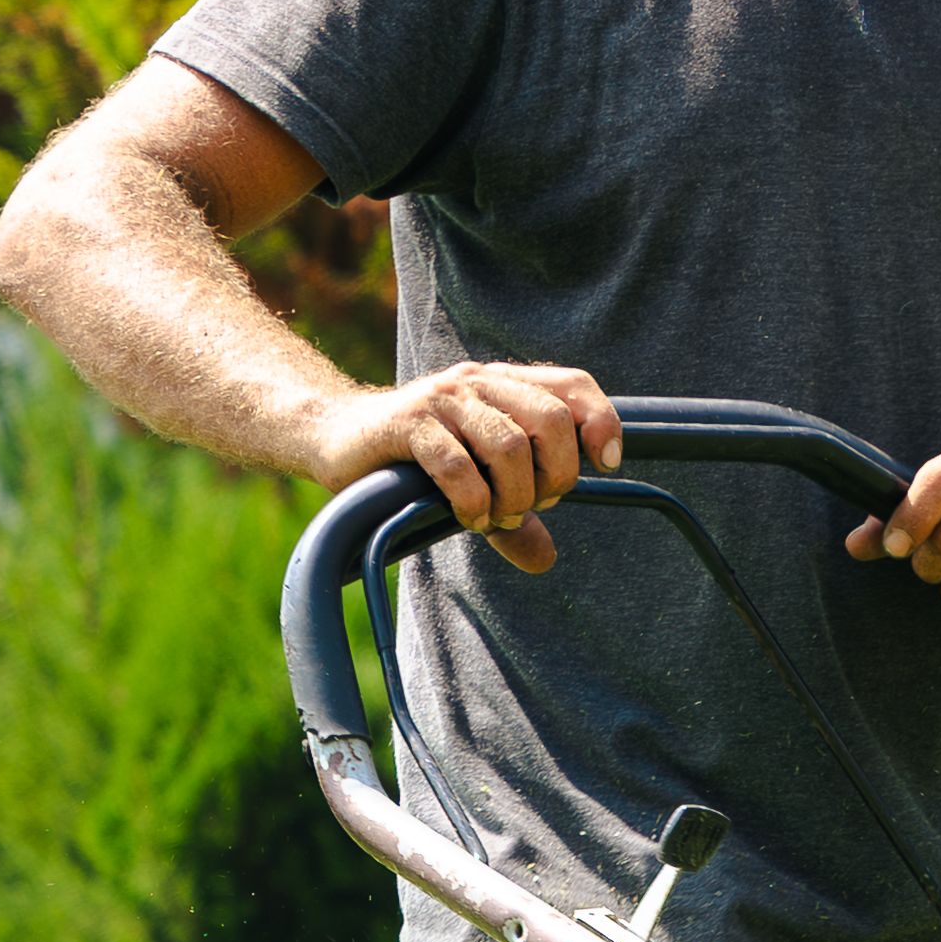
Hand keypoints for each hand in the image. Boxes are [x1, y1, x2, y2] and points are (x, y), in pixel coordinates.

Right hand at [324, 360, 619, 571]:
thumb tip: (545, 560)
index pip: (573, 385)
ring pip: (509, 445)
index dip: (600, 421)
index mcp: (504, 385)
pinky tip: (468, 518)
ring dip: (514, 495)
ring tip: (497, 516)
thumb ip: (513, 517)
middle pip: (551, 421)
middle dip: (556, 475)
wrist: (336, 437)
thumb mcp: (475, 484)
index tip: (605, 465)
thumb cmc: (415, 460)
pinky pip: (458, 467)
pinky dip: (473, 503)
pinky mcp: (407, 424)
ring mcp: (442, 399)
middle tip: (534, 504)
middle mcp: (478, 382)